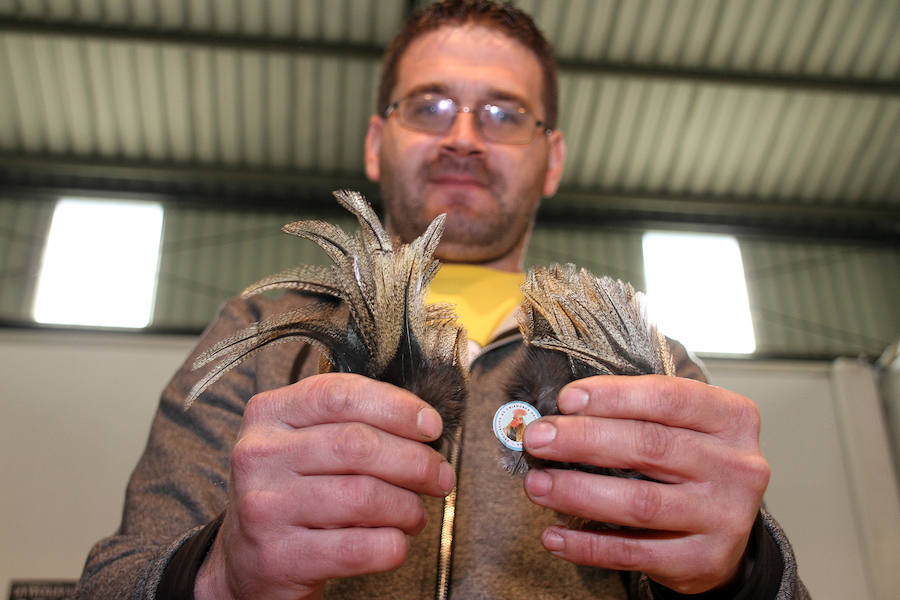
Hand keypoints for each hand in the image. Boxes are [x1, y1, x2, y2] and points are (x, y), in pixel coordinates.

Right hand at [194, 373, 454, 599]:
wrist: (247, 562)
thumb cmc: (293, 492)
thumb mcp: (304, 443)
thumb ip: (352, 422)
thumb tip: (423, 424)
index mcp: (269, 414)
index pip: (340, 395)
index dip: (396, 407)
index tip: (432, 426)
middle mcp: (260, 455)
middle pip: (357, 445)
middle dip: (415, 461)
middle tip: (440, 477)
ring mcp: (265, 507)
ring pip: (363, 497)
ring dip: (407, 507)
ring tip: (414, 513)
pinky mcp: (278, 557)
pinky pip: (358, 548)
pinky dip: (391, 545)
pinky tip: (394, 541)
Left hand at [522, 375, 769, 593]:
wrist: (725, 528)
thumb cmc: (691, 462)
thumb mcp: (680, 426)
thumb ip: (635, 413)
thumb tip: (562, 413)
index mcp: (731, 419)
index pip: (668, 398)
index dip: (614, 396)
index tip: (566, 399)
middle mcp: (737, 467)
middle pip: (649, 447)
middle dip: (584, 440)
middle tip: (538, 438)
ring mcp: (724, 516)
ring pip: (639, 503)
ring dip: (578, 492)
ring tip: (537, 485)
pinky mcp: (703, 560)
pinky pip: (634, 553)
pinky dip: (587, 545)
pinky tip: (554, 535)